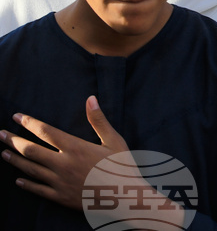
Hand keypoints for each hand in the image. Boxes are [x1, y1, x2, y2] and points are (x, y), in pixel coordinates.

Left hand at [0, 97, 183, 225]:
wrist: (124, 197)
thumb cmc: (122, 167)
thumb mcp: (114, 140)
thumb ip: (99, 120)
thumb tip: (91, 99)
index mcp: (75, 147)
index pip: (45, 132)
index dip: (29, 123)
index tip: (16, 116)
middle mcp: (62, 164)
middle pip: (31, 150)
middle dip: (13, 140)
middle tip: (1, 134)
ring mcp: (59, 182)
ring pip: (30, 169)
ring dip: (15, 160)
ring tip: (3, 153)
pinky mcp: (60, 196)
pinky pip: (37, 189)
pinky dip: (26, 184)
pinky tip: (18, 180)